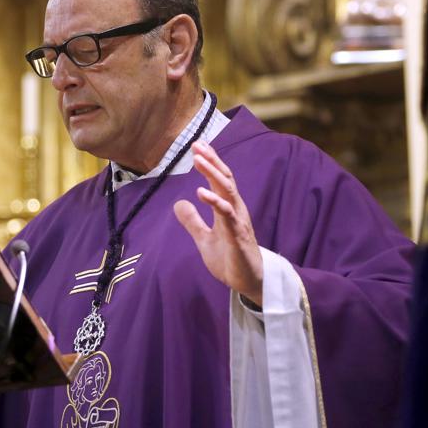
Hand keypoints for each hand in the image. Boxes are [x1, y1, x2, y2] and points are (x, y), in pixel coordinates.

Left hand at [174, 141, 263, 305]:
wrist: (248, 282)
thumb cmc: (230, 259)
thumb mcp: (204, 239)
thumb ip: (193, 221)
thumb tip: (179, 203)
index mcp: (228, 209)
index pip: (219, 180)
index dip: (210, 162)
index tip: (198, 145)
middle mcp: (235, 210)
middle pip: (225, 179)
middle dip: (212, 161)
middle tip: (197, 144)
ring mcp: (238, 221)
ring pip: (227, 191)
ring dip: (213, 174)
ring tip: (198, 160)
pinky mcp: (238, 236)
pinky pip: (227, 215)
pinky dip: (215, 202)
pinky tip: (201, 192)